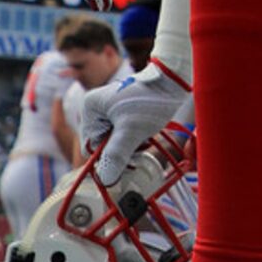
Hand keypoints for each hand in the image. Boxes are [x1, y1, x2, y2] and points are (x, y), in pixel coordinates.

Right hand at [82, 62, 190, 184]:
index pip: (90, 147)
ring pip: (113, 142)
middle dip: (120, 150)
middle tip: (138, 145)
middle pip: (101, 145)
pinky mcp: (122, 112)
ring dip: (128, 146)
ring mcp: (109, 110)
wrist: (172, 81)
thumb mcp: (131, 131)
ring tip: (142, 137)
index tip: (126, 157)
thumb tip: (106, 180)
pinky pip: (122, 135)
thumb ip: (116, 156)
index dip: (107, 156)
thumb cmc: (150, 101)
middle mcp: (96, 108)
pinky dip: (133, 139)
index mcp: (90, 108)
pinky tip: (144, 135)